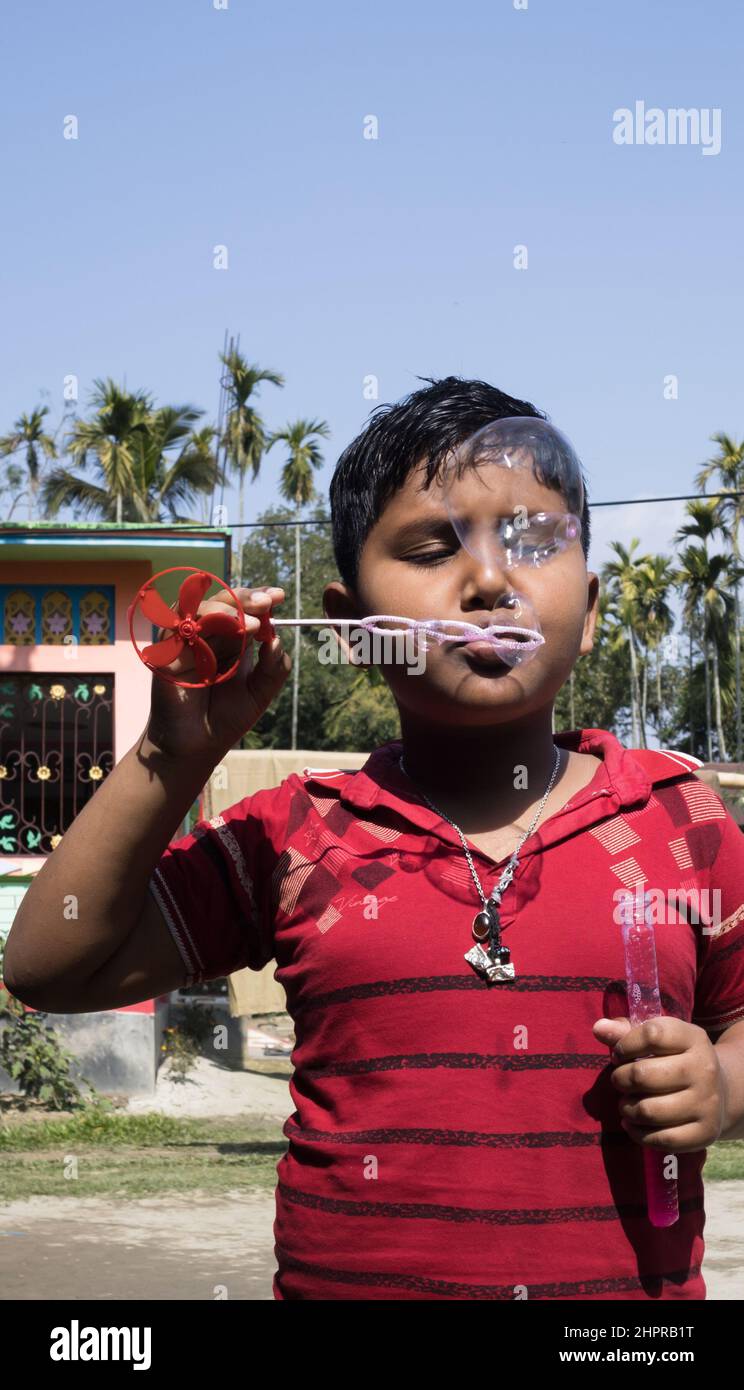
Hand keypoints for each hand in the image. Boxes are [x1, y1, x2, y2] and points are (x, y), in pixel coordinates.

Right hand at [144, 585, 290, 761]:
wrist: (196, 746)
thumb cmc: (226, 719)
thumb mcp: (260, 693)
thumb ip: (273, 668)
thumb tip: (277, 640)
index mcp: (230, 639)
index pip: (242, 608)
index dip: (258, 597)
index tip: (279, 595)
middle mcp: (208, 636)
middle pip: (222, 602)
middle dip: (245, 599)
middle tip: (266, 603)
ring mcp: (186, 642)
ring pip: (200, 609)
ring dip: (227, 610)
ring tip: (252, 624)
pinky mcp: (166, 653)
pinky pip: (180, 628)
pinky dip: (202, 626)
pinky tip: (224, 633)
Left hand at [592, 1015, 726, 1152]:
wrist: (720, 1092)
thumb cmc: (676, 1060)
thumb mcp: (659, 1040)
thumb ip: (626, 1031)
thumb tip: (598, 1028)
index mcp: (694, 1038)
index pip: (652, 1034)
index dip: (625, 1045)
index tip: (619, 1054)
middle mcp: (705, 1069)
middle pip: (643, 1074)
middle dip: (621, 1079)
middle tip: (620, 1081)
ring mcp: (707, 1103)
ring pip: (649, 1110)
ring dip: (626, 1108)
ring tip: (625, 1104)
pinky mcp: (705, 1133)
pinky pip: (661, 1139)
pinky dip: (638, 1134)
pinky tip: (633, 1124)